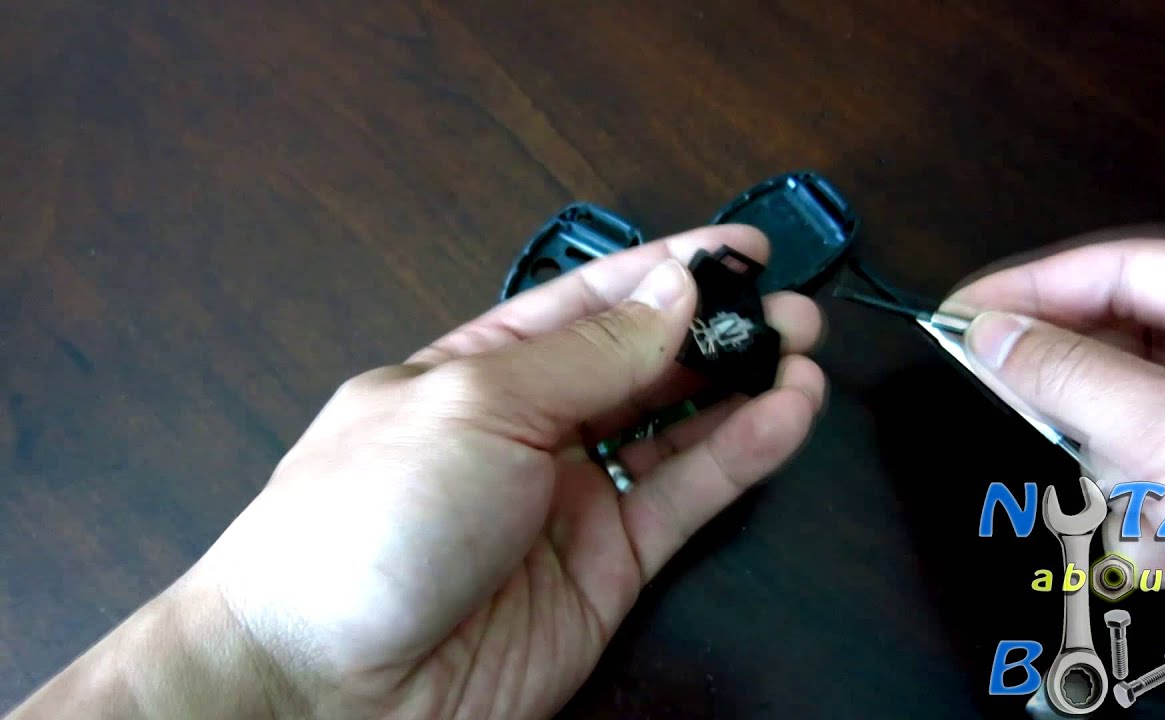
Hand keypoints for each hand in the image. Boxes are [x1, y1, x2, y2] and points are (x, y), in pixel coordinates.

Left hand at [7, 224, 824, 719]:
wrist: (330, 686)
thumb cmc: (364, 523)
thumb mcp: (476, 405)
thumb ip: (587, 353)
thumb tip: (671, 292)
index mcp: (479, 369)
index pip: (589, 301)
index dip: (665, 270)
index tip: (736, 249)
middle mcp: (531, 428)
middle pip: (643, 362)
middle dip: (717, 329)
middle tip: (787, 307)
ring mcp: (572, 500)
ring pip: (678, 429)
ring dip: (743, 388)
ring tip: (802, 352)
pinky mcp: (609, 569)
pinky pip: (687, 498)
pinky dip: (741, 457)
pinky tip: (784, 418)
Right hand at [941, 232, 1164, 673]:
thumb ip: (1067, 375)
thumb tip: (992, 336)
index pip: (1121, 268)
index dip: (1033, 288)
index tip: (962, 312)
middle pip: (1120, 342)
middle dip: (1083, 402)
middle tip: (1014, 404)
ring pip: (1128, 416)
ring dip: (1124, 475)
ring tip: (1155, 513)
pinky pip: (1152, 469)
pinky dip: (1148, 512)